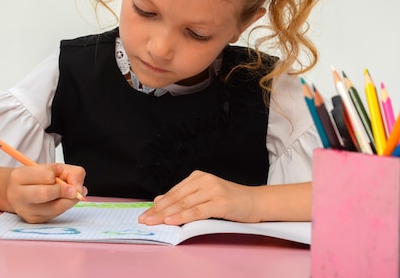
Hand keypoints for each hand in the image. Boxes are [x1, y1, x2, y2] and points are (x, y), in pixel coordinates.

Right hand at [6, 163, 86, 222]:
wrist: (18, 191)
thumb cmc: (37, 177)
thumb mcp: (52, 167)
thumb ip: (70, 172)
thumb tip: (79, 188)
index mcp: (19, 177)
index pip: (45, 175)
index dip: (57, 173)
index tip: (60, 171)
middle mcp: (18, 195)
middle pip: (45, 194)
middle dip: (64, 190)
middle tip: (74, 190)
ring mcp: (26, 211)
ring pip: (54, 208)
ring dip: (68, 200)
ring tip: (71, 193)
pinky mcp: (34, 220)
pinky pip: (56, 214)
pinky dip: (64, 206)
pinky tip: (62, 200)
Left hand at [138, 170, 256, 225]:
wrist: (255, 201)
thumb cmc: (230, 200)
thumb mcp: (204, 196)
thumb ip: (184, 197)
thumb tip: (159, 200)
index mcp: (198, 177)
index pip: (173, 192)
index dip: (158, 204)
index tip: (145, 213)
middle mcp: (204, 180)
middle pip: (176, 197)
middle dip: (158, 210)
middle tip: (144, 219)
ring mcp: (212, 190)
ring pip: (184, 204)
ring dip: (166, 214)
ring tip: (153, 221)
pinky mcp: (220, 202)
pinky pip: (197, 211)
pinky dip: (182, 216)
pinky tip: (171, 220)